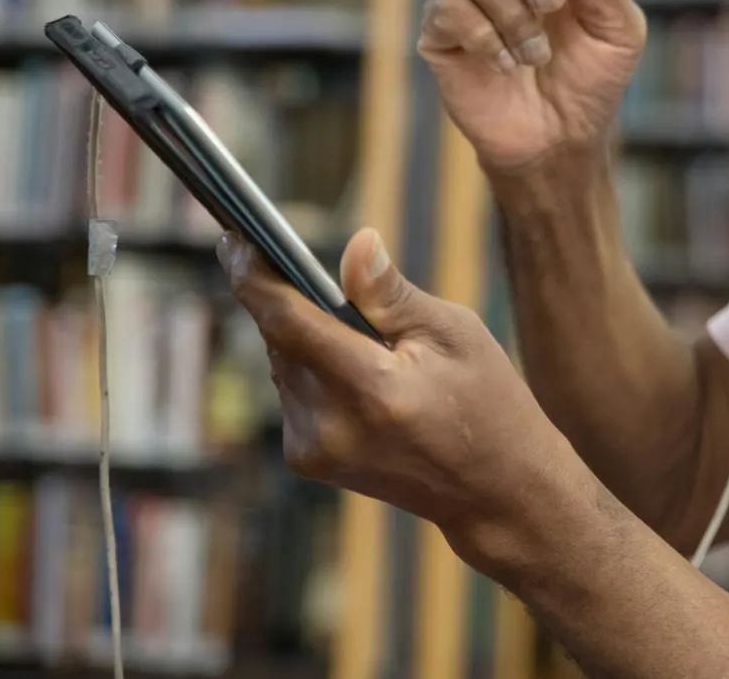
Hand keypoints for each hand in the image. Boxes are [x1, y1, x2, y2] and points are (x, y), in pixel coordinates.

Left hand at [217, 229, 558, 544]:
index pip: (289, 323)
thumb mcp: (456, 333)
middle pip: (280, 338)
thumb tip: (357, 243)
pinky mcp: (308, 460)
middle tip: (295, 259)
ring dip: (303, 333)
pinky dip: (311, 366)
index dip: (255, 276)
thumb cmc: (488, 403)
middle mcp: (331, 426)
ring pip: (283, 362)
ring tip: (357, 330)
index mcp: (372, 390)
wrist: (493, 491)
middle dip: (286, 297)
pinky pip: (292, 390)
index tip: (235, 238)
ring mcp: (315, 449)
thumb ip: (392, 294)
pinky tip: (354, 368)